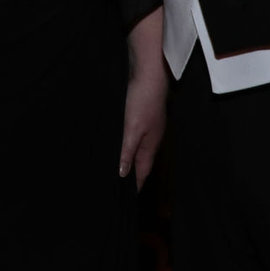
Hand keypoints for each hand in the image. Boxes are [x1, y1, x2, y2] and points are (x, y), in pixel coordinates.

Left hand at [120, 9, 168, 187]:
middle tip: (120, 188)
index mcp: (150, 145)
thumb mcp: (132, 129)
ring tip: (118, 171)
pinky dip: (127, 146)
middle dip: (132, 176)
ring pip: (137, 150)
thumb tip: (123, 175)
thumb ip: (127, 152)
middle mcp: (151, 138)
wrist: (149, 71)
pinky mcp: (142, 115)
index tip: (127, 199)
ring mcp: (147, 126)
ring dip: (129, 161)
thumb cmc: (143, 100)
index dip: (135, 185)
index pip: (142, 172)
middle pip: (141, 163)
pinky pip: (134, 137)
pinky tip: (120, 144)